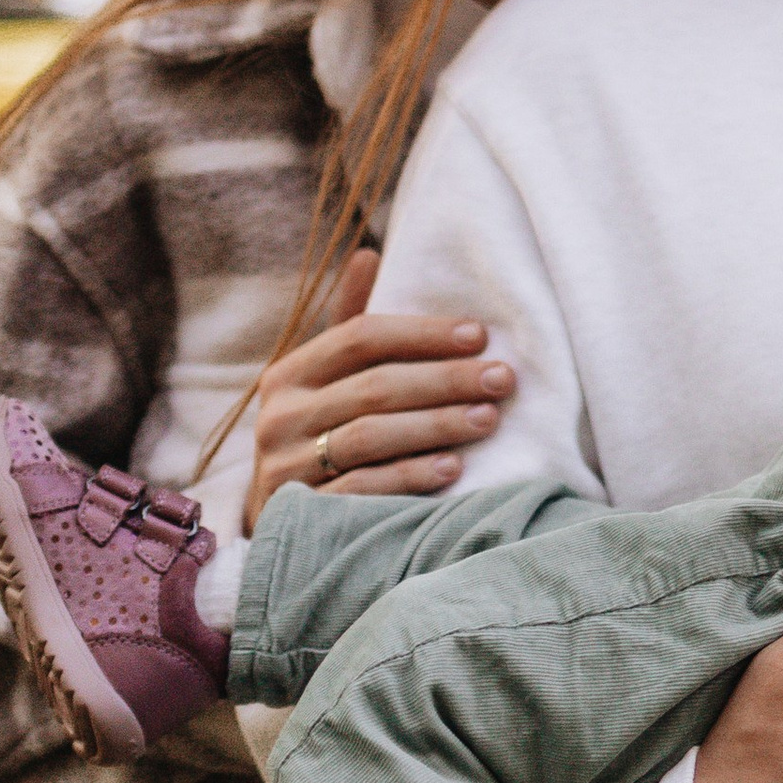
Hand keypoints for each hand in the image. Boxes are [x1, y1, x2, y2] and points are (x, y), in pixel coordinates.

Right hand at [244, 247, 515, 528]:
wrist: (280, 530)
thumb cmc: (318, 439)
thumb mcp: (323, 383)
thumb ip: (348, 325)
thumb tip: (368, 253)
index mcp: (289, 374)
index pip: (359, 338)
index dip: (422, 333)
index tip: (479, 335)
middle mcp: (281, 417)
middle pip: (373, 387)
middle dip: (445, 380)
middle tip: (502, 379)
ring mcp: (287, 467)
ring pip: (370, 436)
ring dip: (436, 426)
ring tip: (488, 419)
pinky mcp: (302, 514)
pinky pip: (361, 489)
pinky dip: (409, 476)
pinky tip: (452, 468)